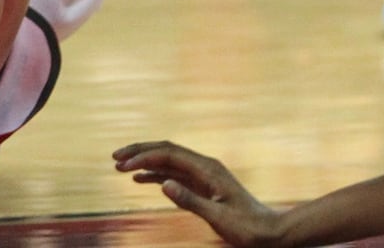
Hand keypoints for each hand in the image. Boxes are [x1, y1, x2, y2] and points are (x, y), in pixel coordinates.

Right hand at [114, 141, 284, 246]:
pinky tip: (141, 179)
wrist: (269, 233)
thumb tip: (163, 184)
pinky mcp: (203, 186)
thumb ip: (190, 201)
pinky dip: (156, 174)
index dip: (144, 157)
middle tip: (114, 157)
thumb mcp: (218, 217)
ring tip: (121, 167)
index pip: (169, 154)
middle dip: (140, 151)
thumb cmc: (247, 227)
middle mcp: (204, 167)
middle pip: (166, 151)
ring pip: (168, 161)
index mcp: (208, 169)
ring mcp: (203, 176)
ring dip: (145, 162)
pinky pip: (175, 174)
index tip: (122, 166)